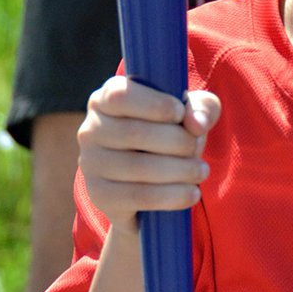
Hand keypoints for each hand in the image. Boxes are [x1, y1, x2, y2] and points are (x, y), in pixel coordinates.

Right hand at [78, 80, 220, 230]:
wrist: (151, 186)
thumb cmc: (171, 135)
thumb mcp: (191, 114)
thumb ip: (201, 108)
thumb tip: (196, 124)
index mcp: (106, 99)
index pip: (120, 95)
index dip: (154, 104)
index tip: (180, 112)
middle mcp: (91, 129)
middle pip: (134, 132)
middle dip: (176, 141)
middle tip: (198, 148)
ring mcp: (91, 164)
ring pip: (138, 167)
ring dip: (179, 170)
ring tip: (202, 171)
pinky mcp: (99, 196)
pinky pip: (138, 196)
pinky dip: (171, 196)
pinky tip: (192, 193)